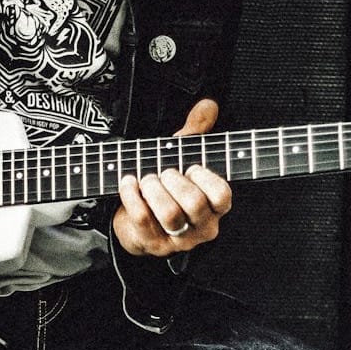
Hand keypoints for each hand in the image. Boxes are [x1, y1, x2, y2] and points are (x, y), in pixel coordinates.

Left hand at [113, 98, 232, 257]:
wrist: (137, 225)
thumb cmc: (166, 190)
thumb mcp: (180, 158)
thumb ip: (196, 132)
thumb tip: (208, 105)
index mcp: (215, 208)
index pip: (222, 196)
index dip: (205, 178)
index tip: (190, 167)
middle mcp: (201, 227)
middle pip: (194, 204)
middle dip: (173, 181)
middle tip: (162, 172)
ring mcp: (178, 240)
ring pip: (169, 214)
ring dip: (154, 189)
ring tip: (146, 179)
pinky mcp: (152, 244)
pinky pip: (142, 217)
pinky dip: (131, 195)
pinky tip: (128, 182)